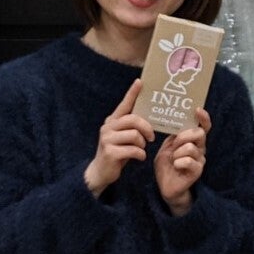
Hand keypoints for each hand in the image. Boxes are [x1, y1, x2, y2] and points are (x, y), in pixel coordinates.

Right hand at [86, 79, 153, 196]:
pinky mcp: (110, 152)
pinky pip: (134, 150)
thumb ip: (130, 126)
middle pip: (133, 120)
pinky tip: (139, 157)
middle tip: (151, 137)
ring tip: (141, 149)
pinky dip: (140, 154)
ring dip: (143, 144)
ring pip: (135, 135)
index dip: (132, 93)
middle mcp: (107, 127)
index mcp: (112, 121)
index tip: (140, 82)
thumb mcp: (122, 137)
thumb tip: (149, 118)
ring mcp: (107, 139)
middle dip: (146, 128)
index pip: (124, 104)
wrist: (101, 172)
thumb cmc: (117, 152)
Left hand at [156, 107, 208, 215]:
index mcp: (193, 140)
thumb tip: (176, 124)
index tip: (197, 110)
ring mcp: (200, 160)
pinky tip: (176, 167)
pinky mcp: (197, 171)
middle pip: (199, 133)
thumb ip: (173, 136)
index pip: (203, 126)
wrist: (166, 186)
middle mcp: (200, 148)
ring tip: (173, 160)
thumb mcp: (166, 147)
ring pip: (191, 147)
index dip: (203, 118)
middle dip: (184, 136)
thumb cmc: (167, 165)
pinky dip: (178, 162)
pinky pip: (188, 160)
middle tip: (174, 144)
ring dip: (177, 153)